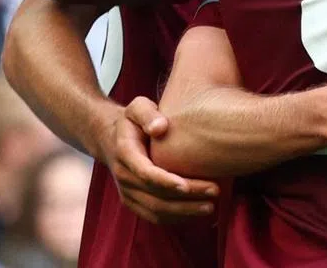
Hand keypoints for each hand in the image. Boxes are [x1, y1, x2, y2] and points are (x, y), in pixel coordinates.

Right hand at [99, 98, 219, 223]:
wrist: (111, 137)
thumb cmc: (132, 120)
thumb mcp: (137, 107)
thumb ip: (147, 114)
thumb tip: (160, 127)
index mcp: (125, 153)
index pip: (145, 173)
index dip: (165, 181)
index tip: (187, 185)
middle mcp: (124, 176)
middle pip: (155, 194)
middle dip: (185, 197)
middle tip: (215, 191)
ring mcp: (127, 191)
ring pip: (155, 210)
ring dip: (183, 212)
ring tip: (211, 206)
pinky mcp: (134, 201)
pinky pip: (153, 215)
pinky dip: (175, 218)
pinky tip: (197, 213)